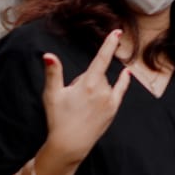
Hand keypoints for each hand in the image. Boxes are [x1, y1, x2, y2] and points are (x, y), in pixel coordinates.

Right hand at [42, 30, 131, 163]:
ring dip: (95, 86)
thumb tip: (48, 55)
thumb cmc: (58, 118)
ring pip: (104, 83)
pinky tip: (127, 72)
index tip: (118, 31)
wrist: (70, 144)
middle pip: (96, 73)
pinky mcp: (113, 108)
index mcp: (88, 83)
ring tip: (82, 104)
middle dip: (86, 79)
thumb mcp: (52, 94)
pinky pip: (120, 89)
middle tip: (73, 96)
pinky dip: (123, 81)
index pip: (101, 58)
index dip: (109, 43)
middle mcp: (103, 89)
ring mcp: (110, 100)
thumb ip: (53, 72)